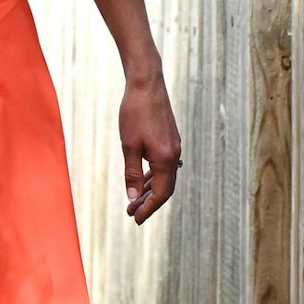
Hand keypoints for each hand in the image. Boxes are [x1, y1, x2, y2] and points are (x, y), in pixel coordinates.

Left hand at [120, 66, 180, 224]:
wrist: (146, 84)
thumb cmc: (135, 113)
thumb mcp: (128, 146)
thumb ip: (131, 173)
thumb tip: (133, 197)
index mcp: (166, 159)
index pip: (160, 194)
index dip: (148, 208)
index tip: (135, 219)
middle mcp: (174, 155)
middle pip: (165, 188)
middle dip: (148, 202)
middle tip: (131, 213)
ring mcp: (174, 146)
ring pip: (164, 177)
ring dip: (150, 189)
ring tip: (134, 199)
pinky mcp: (170, 139)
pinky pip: (163, 165)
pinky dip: (153, 176)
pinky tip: (142, 179)